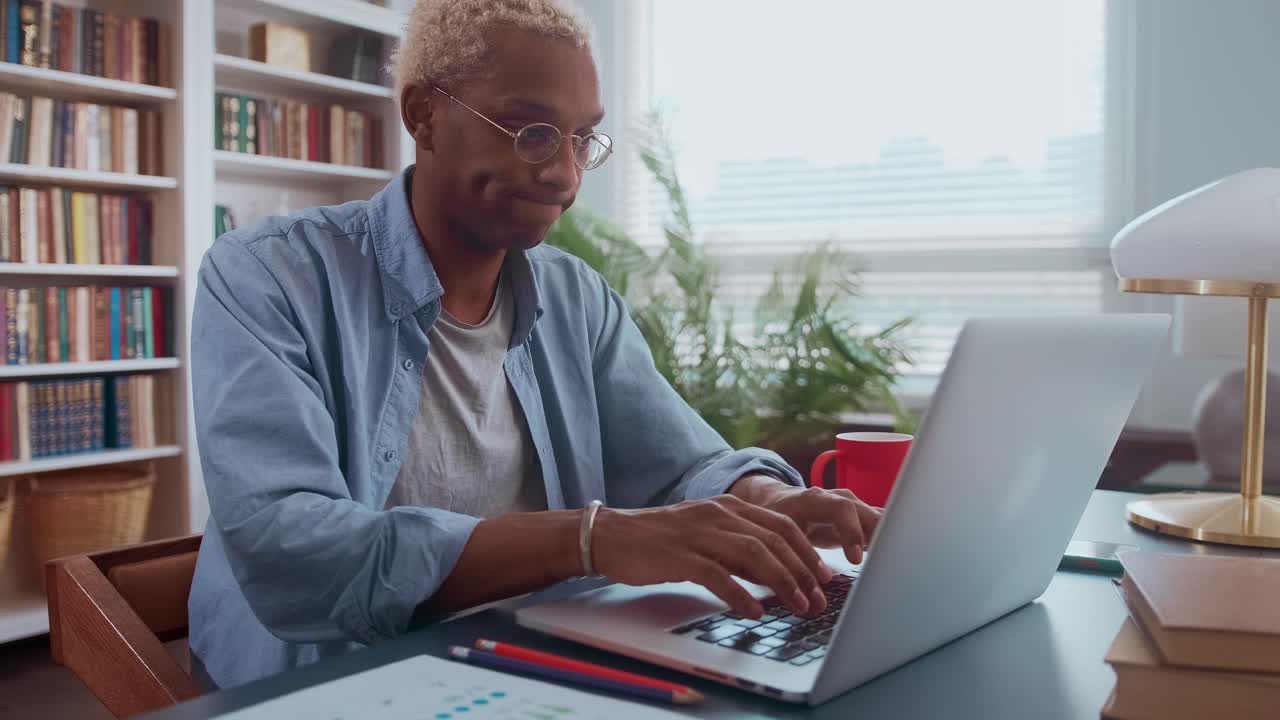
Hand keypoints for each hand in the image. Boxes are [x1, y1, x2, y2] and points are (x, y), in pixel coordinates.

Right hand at [591, 495, 832, 618]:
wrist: (612, 536)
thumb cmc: (660, 540)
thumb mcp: (707, 538)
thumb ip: (738, 553)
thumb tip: (774, 576)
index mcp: (729, 507)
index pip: (781, 525)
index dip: (807, 551)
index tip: (823, 577)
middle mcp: (719, 514)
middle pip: (775, 539)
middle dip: (802, 571)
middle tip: (818, 599)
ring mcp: (700, 533)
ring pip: (754, 554)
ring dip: (782, 582)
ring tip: (797, 606)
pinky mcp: (680, 555)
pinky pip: (718, 574)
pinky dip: (741, 594)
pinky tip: (754, 612)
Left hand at [730, 476, 881, 565]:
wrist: (782, 502)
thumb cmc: (778, 519)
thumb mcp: (777, 535)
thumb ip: (788, 558)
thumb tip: (800, 594)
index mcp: (816, 501)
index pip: (842, 509)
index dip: (852, 533)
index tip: (855, 559)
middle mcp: (840, 499)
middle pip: (869, 513)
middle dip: (881, 538)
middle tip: (886, 566)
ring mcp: (853, 506)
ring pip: (880, 519)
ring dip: (889, 541)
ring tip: (894, 568)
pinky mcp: (861, 518)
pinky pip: (880, 526)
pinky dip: (887, 542)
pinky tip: (891, 562)